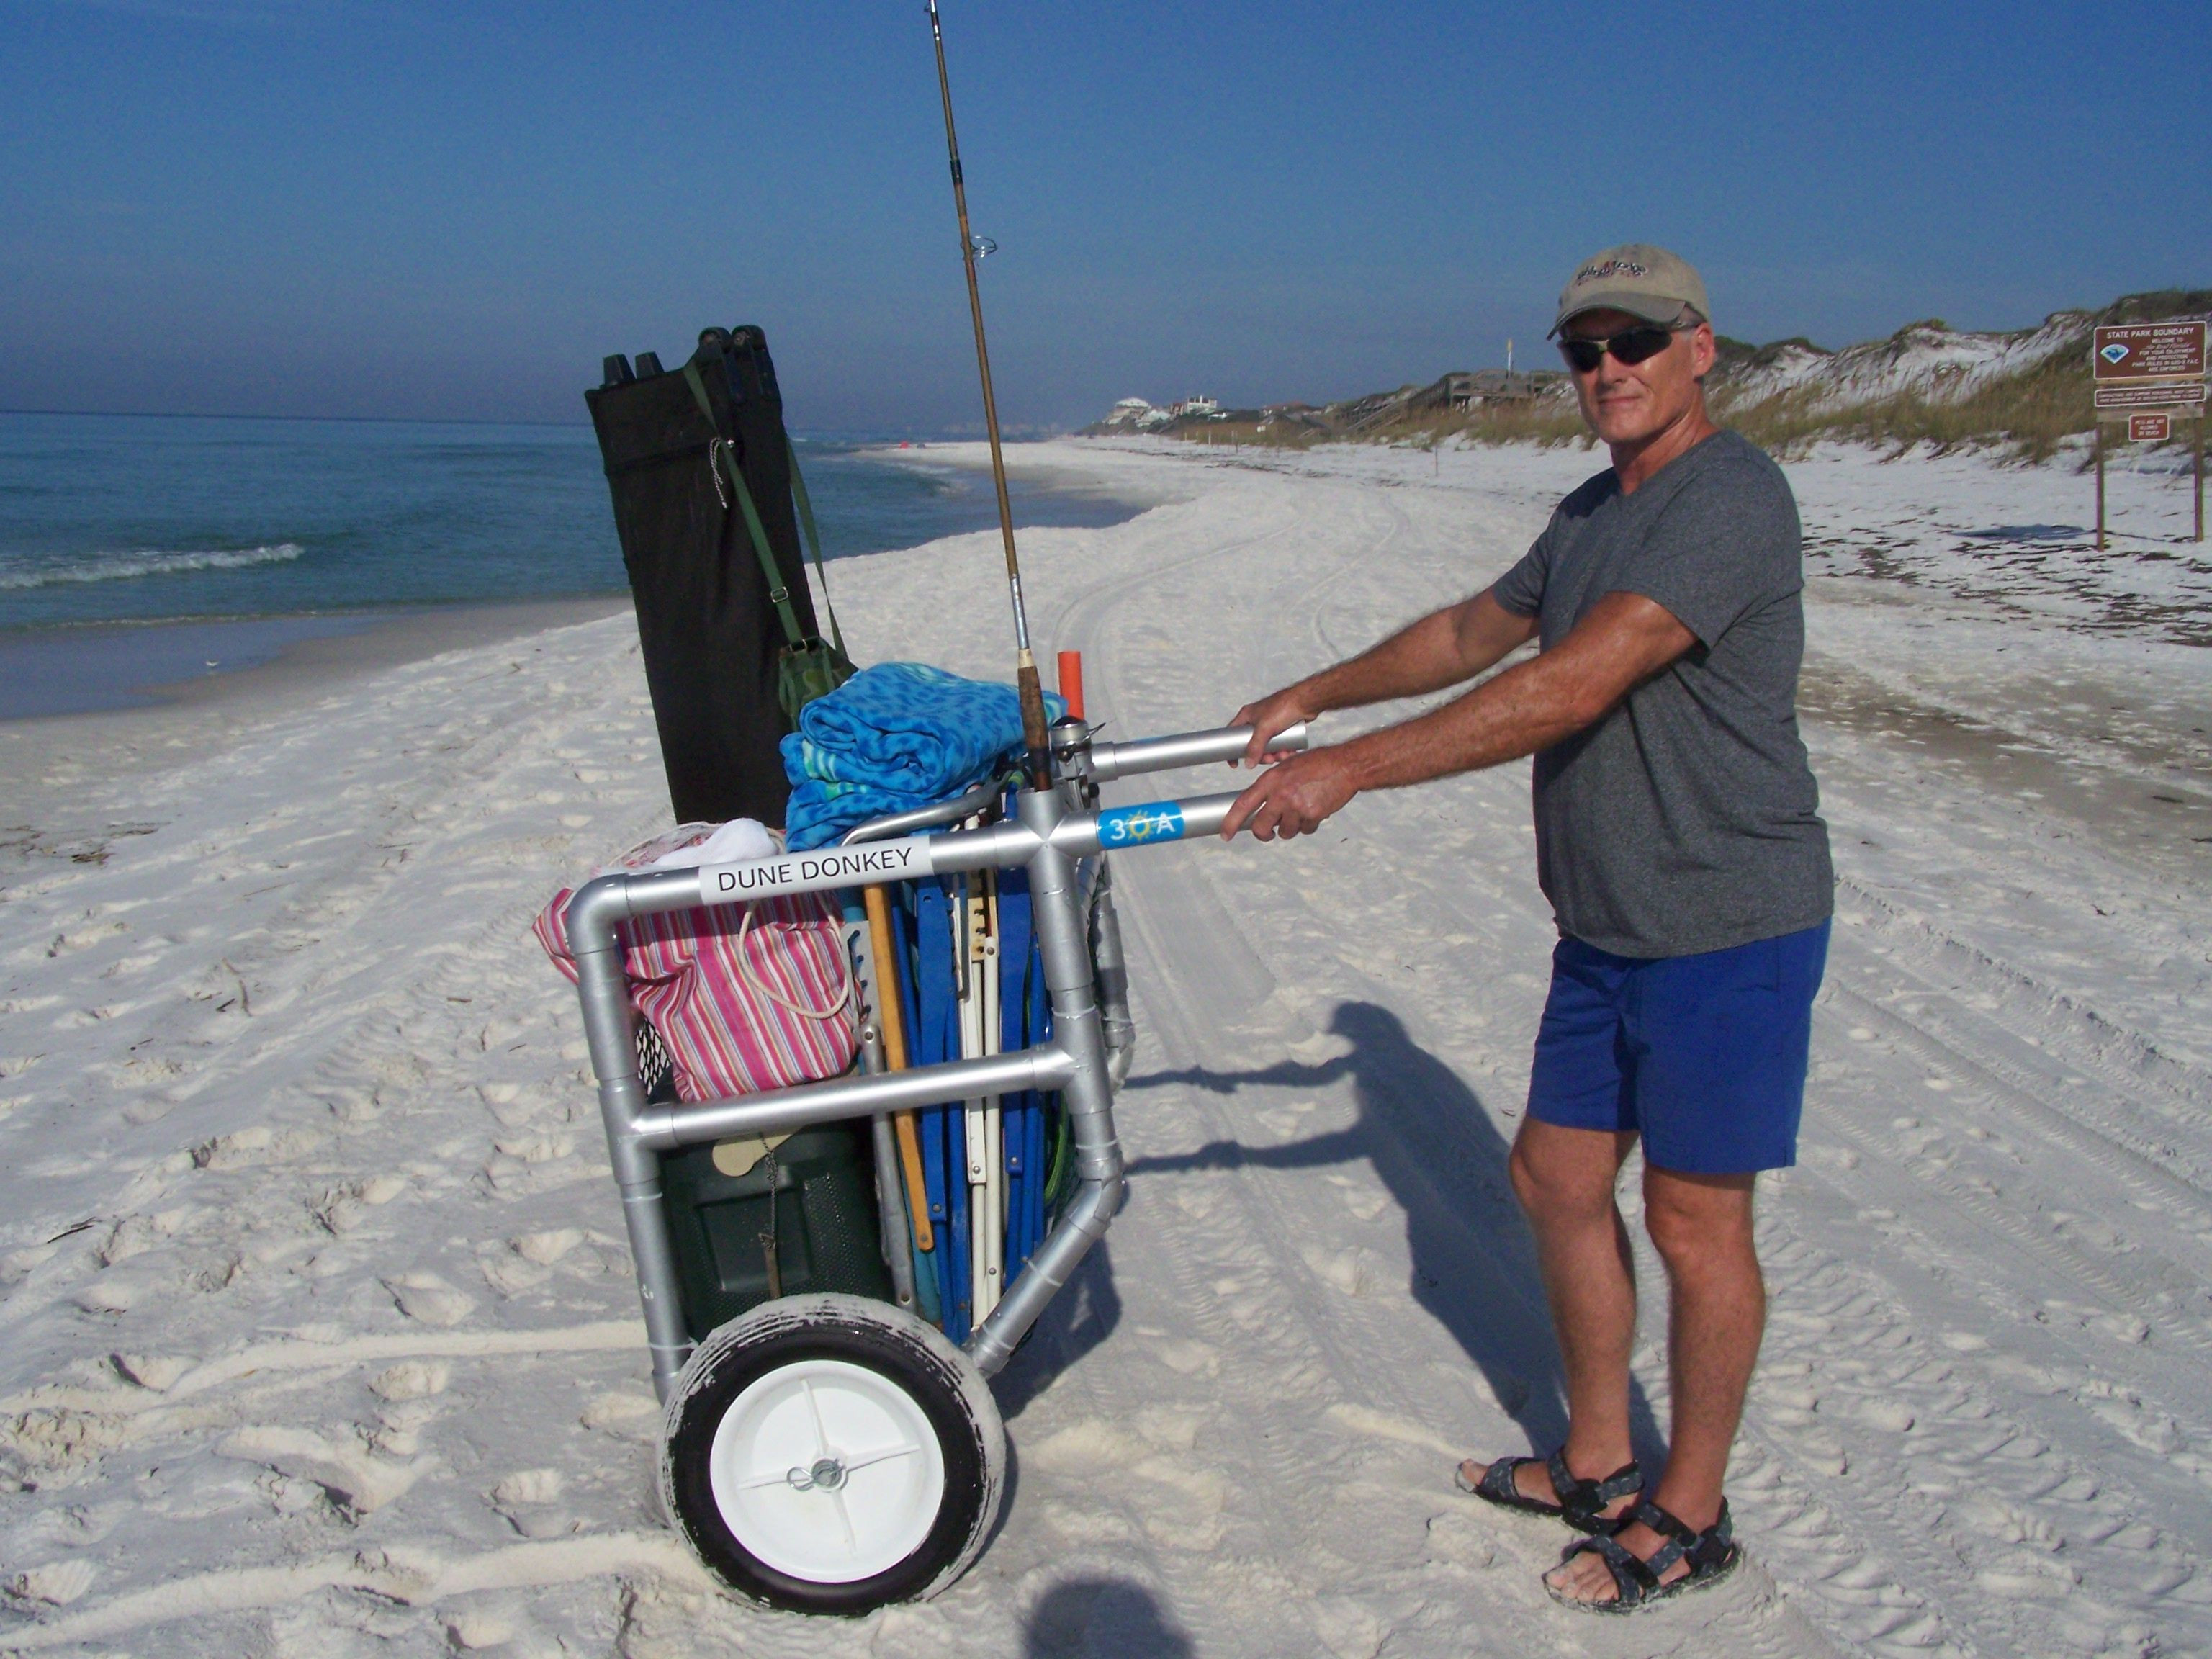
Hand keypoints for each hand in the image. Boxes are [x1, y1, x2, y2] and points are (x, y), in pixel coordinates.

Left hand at [1219, 748, 1358, 841]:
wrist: (1345, 766)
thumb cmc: (1317, 764)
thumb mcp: (1287, 766)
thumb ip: (1273, 786)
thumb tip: (1264, 807)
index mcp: (1270, 780)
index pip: (1243, 804)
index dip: (1230, 822)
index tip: (1225, 834)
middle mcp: (1280, 794)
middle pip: (1261, 827)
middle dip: (1263, 834)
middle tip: (1268, 833)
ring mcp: (1296, 806)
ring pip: (1285, 832)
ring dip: (1291, 828)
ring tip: (1300, 812)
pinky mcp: (1312, 815)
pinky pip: (1305, 830)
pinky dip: (1308, 825)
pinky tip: (1314, 811)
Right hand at [1231, 687, 1317, 767]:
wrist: (1306, 701)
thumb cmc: (1283, 707)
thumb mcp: (1265, 729)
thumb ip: (1255, 747)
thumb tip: (1248, 764)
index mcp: (1247, 716)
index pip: (1232, 734)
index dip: (1232, 749)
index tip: (1235, 763)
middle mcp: (1257, 720)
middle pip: (1253, 744)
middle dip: (1261, 755)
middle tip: (1269, 760)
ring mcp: (1270, 724)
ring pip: (1267, 746)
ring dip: (1274, 754)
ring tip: (1283, 755)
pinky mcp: (1282, 728)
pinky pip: (1279, 743)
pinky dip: (1283, 750)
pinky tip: (1289, 752)